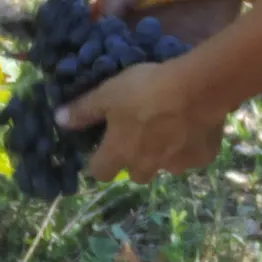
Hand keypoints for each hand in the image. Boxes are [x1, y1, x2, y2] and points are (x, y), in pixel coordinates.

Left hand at [56, 62, 227, 182]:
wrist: (198, 87)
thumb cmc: (145, 90)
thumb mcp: (107, 94)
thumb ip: (83, 110)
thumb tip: (58, 120)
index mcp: (119, 154)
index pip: (99, 173)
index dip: (99, 161)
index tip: (104, 145)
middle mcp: (146, 167)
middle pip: (135, 174)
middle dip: (135, 159)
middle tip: (141, 133)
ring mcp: (176, 165)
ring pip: (166, 166)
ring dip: (164, 154)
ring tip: (171, 127)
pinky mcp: (203, 157)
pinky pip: (193, 156)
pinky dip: (191, 145)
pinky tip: (194, 124)